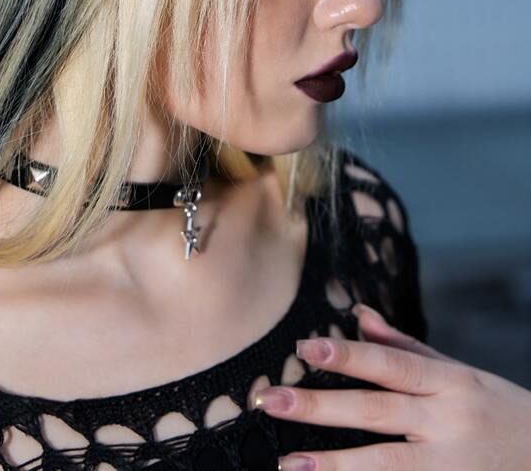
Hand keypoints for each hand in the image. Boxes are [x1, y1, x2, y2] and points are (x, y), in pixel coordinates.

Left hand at [251, 302, 530, 470]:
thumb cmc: (500, 414)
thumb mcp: (462, 375)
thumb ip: (407, 349)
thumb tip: (359, 315)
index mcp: (451, 384)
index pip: (391, 366)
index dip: (349, 357)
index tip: (305, 348)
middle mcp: (449, 423)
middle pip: (377, 413)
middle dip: (320, 408)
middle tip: (271, 401)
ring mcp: (452, 468)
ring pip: (387, 466)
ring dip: (335, 466)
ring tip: (288, 465)